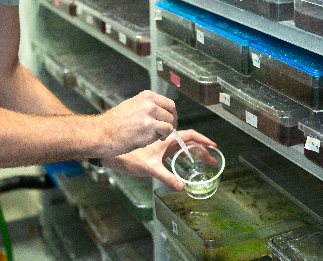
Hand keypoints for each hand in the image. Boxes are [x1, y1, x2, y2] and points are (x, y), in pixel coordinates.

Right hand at [95, 90, 176, 155]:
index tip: (170, 121)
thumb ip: (148, 106)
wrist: (103, 132)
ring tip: (153, 135)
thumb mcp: (132, 105)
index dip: (172, 114)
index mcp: (146, 96)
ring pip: (170, 125)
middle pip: (172, 114)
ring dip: (164, 132)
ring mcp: (149, 118)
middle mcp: (149, 105)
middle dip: (170, 124)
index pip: (170, 104)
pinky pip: (164, 135)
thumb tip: (164, 112)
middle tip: (164, 132)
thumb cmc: (115, 122)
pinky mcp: (149, 131)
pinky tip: (148, 139)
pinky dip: (159, 138)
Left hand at [102, 129, 216, 190]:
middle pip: (187, 140)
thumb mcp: (149, 168)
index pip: (189, 135)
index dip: (203, 140)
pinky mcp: (151, 145)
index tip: (214, 145)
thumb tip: (181, 187)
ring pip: (179, 142)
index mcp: (165, 138)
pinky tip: (183, 159)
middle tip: (211, 160)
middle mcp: (163, 137)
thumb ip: (166, 177)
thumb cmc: (127, 156)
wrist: (108, 149)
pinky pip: (170, 146)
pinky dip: (181, 150)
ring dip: (192, 149)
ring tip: (202, 159)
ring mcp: (157, 141)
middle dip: (201, 148)